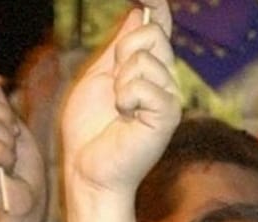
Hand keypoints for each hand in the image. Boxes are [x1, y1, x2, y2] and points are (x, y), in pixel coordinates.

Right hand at [0, 72, 46, 221]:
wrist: (29, 199)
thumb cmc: (24, 169)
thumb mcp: (18, 132)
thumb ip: (5, 110)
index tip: (0, 78)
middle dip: (6, 116)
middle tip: (14, 137)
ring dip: (9, 142)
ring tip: (10, 159)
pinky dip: (6, 156)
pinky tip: (6, 169)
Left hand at [61, 5, 180, 201]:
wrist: (88, 168)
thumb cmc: (90, 129)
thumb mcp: (99, 75)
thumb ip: (120, 46)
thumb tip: (140, 13)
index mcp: (148, 70)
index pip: (158, 27)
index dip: (156, 7)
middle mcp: (164, 80)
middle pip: (151, 35)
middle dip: (123, 52)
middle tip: (114, 88)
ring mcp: (169, 97)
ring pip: (144, 58)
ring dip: (120, 81)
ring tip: (119, 108)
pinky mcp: (168, 114)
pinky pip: (144, 84)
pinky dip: (126, 97)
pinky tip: (126, 117)